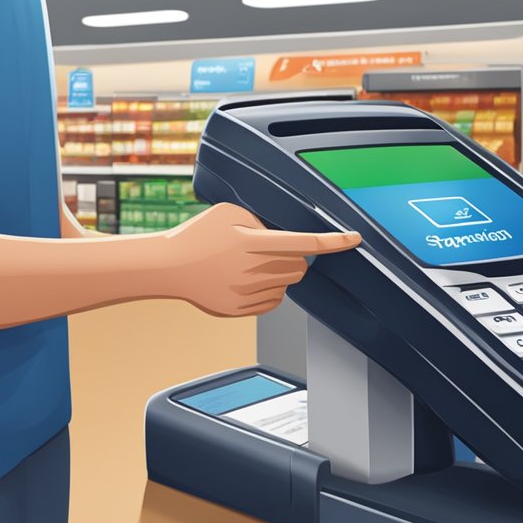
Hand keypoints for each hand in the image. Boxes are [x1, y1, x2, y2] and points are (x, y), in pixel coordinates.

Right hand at [164, 203, 360, 316]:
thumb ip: (261, 222)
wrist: (168, 267)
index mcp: (254, 242)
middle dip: (296, 258)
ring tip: (248, 265)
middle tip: (271, 251)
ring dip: (280, 274)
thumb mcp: (229, 213)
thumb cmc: (197, 236)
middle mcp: (255, 269)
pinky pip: (274, 301)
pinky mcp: (242, 309)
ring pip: (287, 284)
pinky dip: (269, 291)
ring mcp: (249, 292)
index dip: (334, 241)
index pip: (306, 241)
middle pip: (301, 266)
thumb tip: (280, 236)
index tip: (354, 239)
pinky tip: (245, 281)